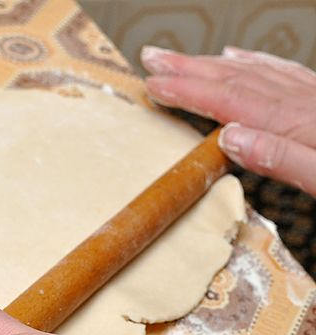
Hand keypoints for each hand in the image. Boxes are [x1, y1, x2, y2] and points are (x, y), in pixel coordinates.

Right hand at [141, 45, 315, 194]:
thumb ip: (279, 158)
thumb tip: (230, 138)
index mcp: (297, 123)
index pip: (229, 100)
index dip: (188, 91)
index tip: (155, 84)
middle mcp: (302, 103)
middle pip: (235, 78)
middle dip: (188, 67)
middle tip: (154, 59)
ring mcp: (312, 97)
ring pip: (253, 70)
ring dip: (211, 63)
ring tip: (181, 59)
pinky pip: (281, 71)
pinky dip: (253, 61)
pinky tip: (238, 57)